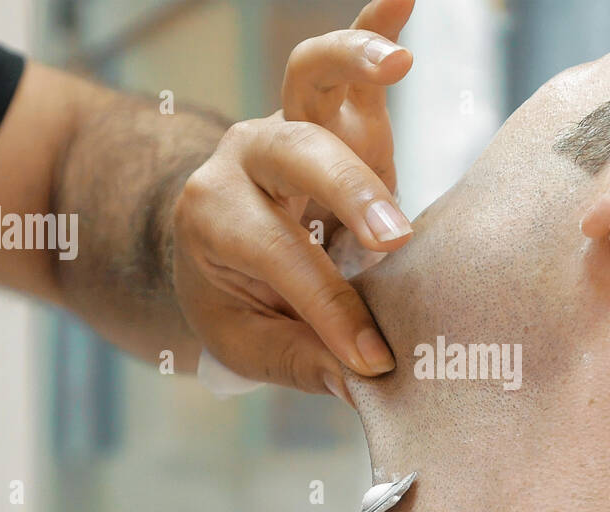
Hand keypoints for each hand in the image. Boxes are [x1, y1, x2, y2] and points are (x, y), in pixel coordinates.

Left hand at [171, 0, 415, 403]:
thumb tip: (364, 379)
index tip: (372, 358)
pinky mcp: (324, 112)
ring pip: (310, 80)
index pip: (283, 261)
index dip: (332, 312)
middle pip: (296, 158)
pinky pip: (344, 63)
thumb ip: (302, 359)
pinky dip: (374, 23)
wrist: (212, 249)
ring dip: (354, 65)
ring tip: (397, 65)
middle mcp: (246, 159)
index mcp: (213, 220)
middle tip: (393, 240)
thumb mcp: (249, 344)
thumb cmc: (236, 298)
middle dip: (349, 197)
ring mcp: (284, 124)